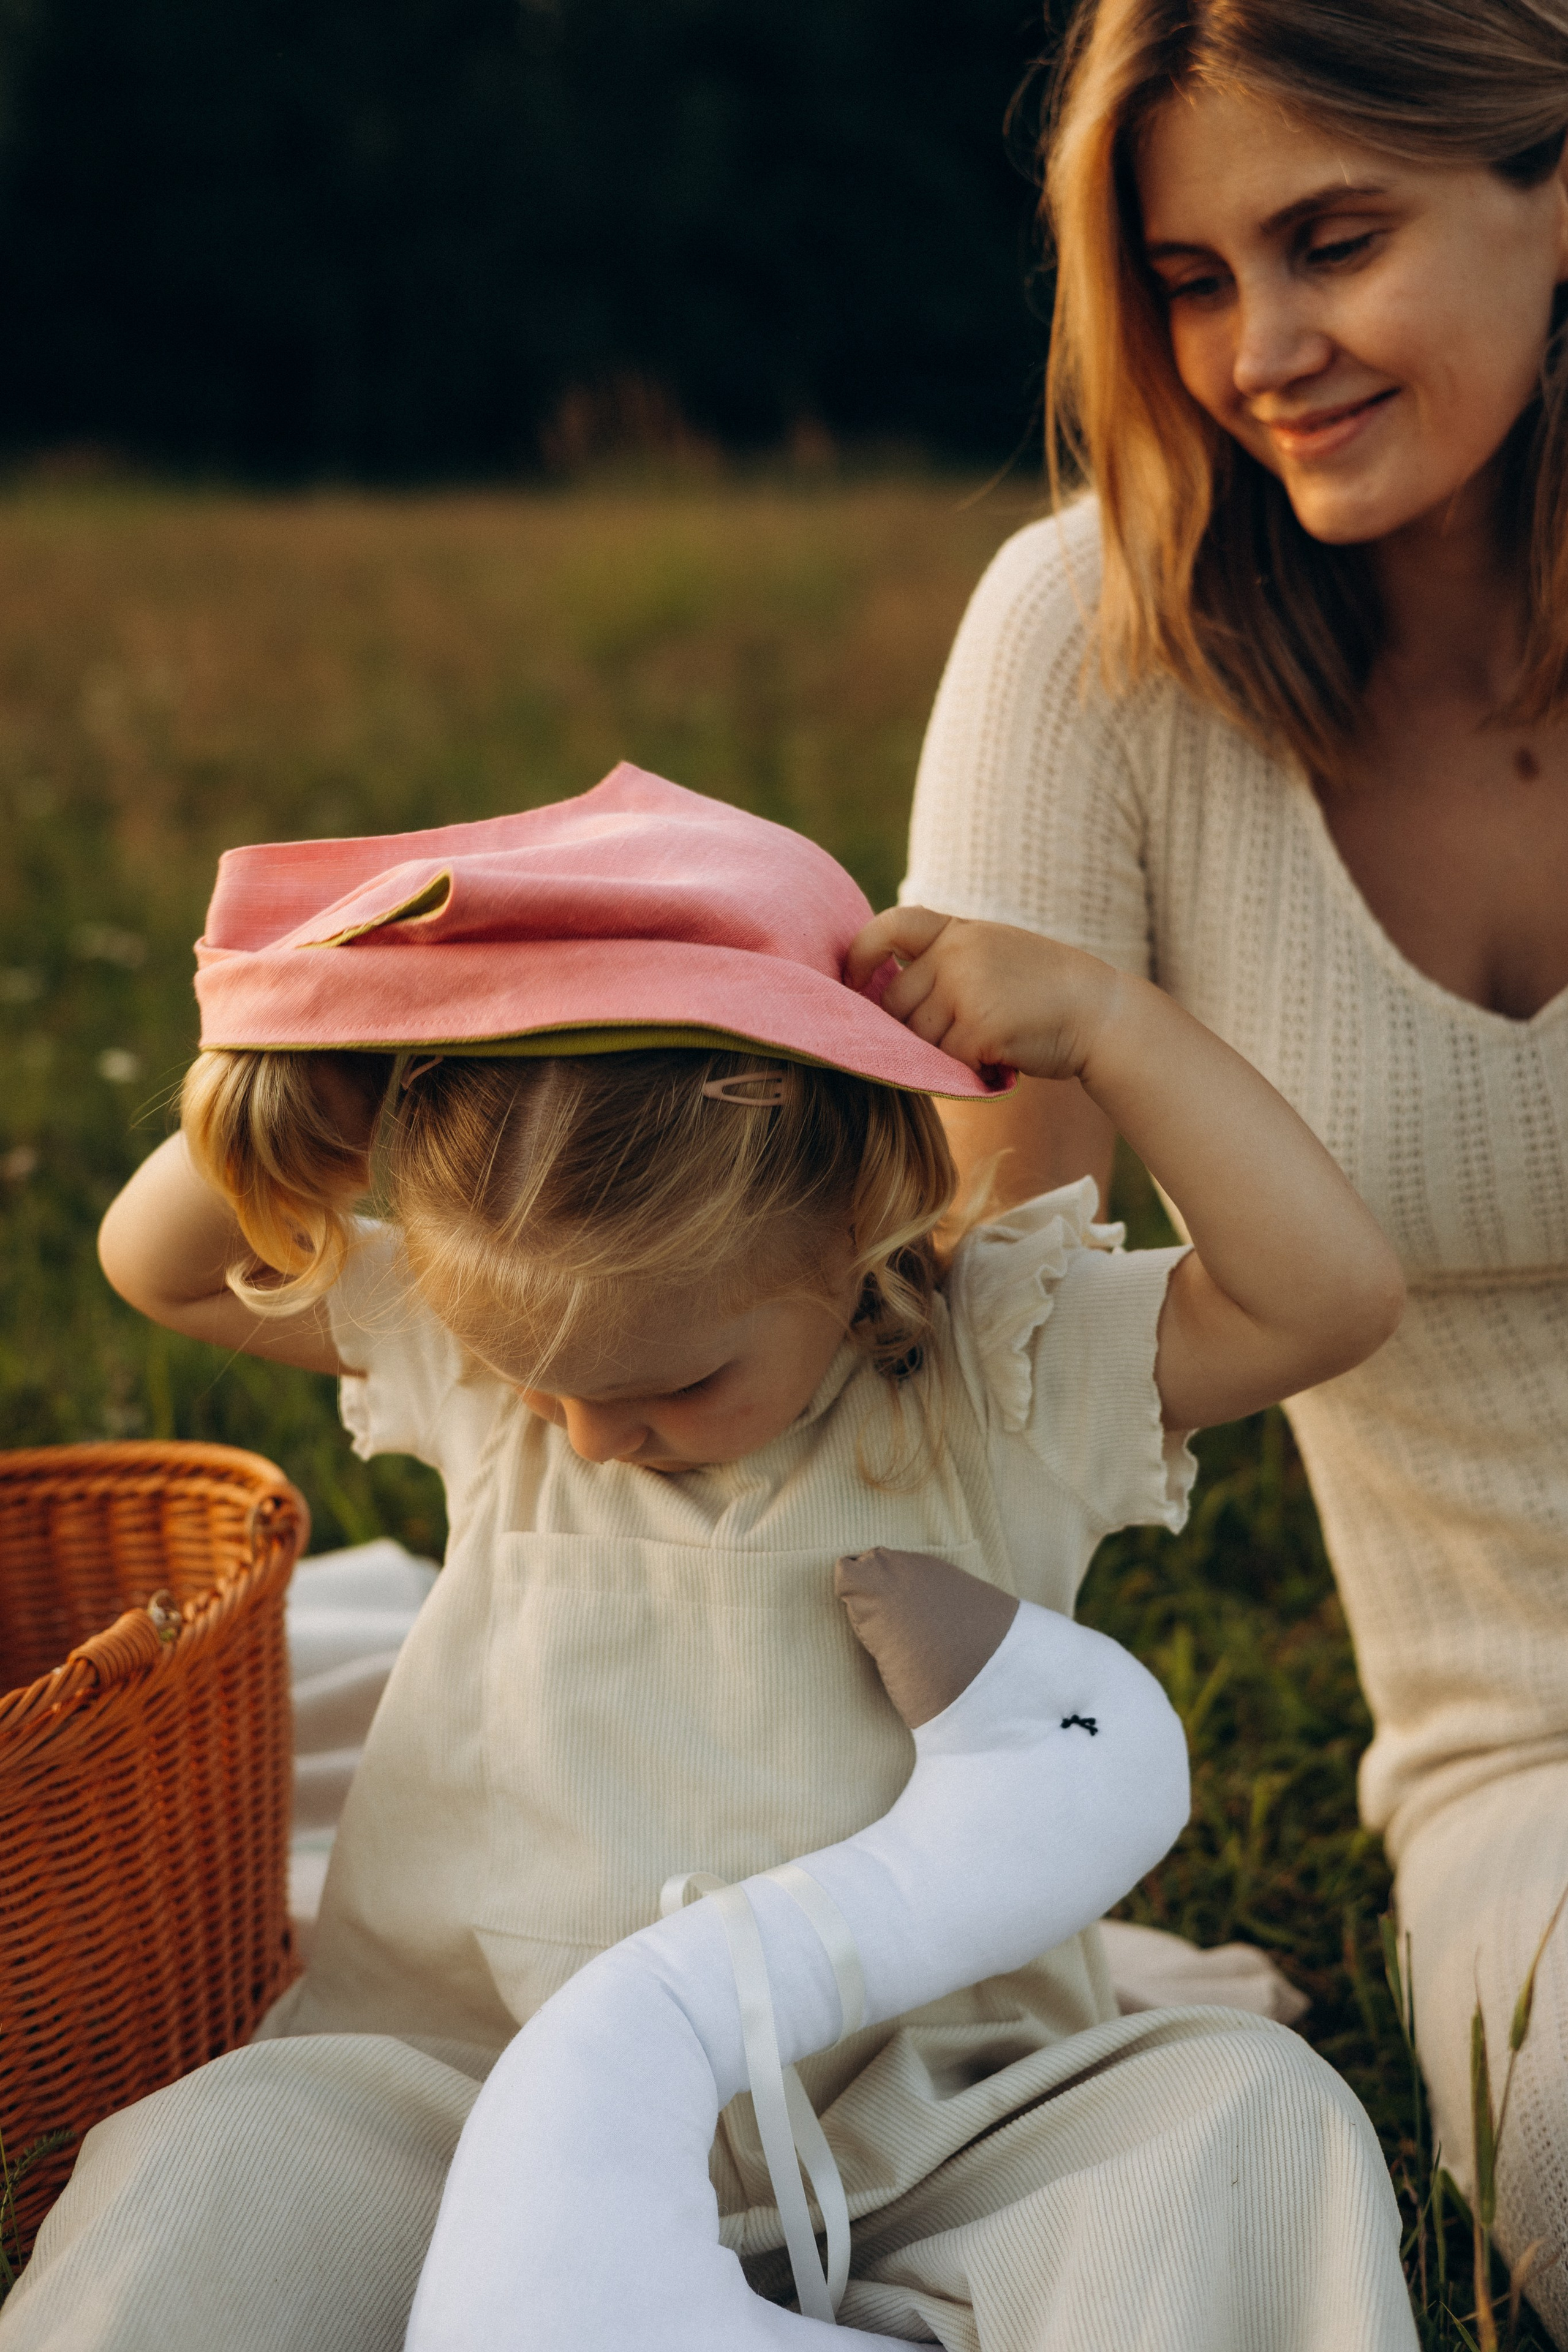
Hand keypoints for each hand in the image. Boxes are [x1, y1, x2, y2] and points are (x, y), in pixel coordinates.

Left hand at [846, 907, 1119, 1084]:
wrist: (1101, 1013)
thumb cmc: (1044, 992)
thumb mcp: (992, 952)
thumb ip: (946, 960)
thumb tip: (881, 993)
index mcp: (958, 930)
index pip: (890, 925)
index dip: (861, 951)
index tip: (851, 978)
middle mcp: (956, 953)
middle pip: (894, 1003)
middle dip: (914, 1028)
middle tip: (964, 1033)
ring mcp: (965, 988)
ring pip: (918, 1038)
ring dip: (946, 1052)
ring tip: (990, 1040)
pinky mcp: (978, 1027)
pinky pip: (947, 1061)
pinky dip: (968, 1069)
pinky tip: (1000, 1057)